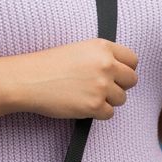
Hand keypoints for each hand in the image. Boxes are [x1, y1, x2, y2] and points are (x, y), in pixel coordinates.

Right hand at [12, 39, 138, 120]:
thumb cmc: (49, 65)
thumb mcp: (79, 49)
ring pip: (121, 98)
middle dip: (119, 85)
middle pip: (131, 80)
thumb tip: (120, 71)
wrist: (29, 80)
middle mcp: (106, 65)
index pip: (132, 60)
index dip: (125, 69)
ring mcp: (101, 86)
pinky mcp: (94, 105)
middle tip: (102, 88)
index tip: (116, 74)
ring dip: (108, 100)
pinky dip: (97, 112)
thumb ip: (102, 57)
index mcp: (102, 47)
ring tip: (87, 95)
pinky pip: (109, 113)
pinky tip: (82, 104)